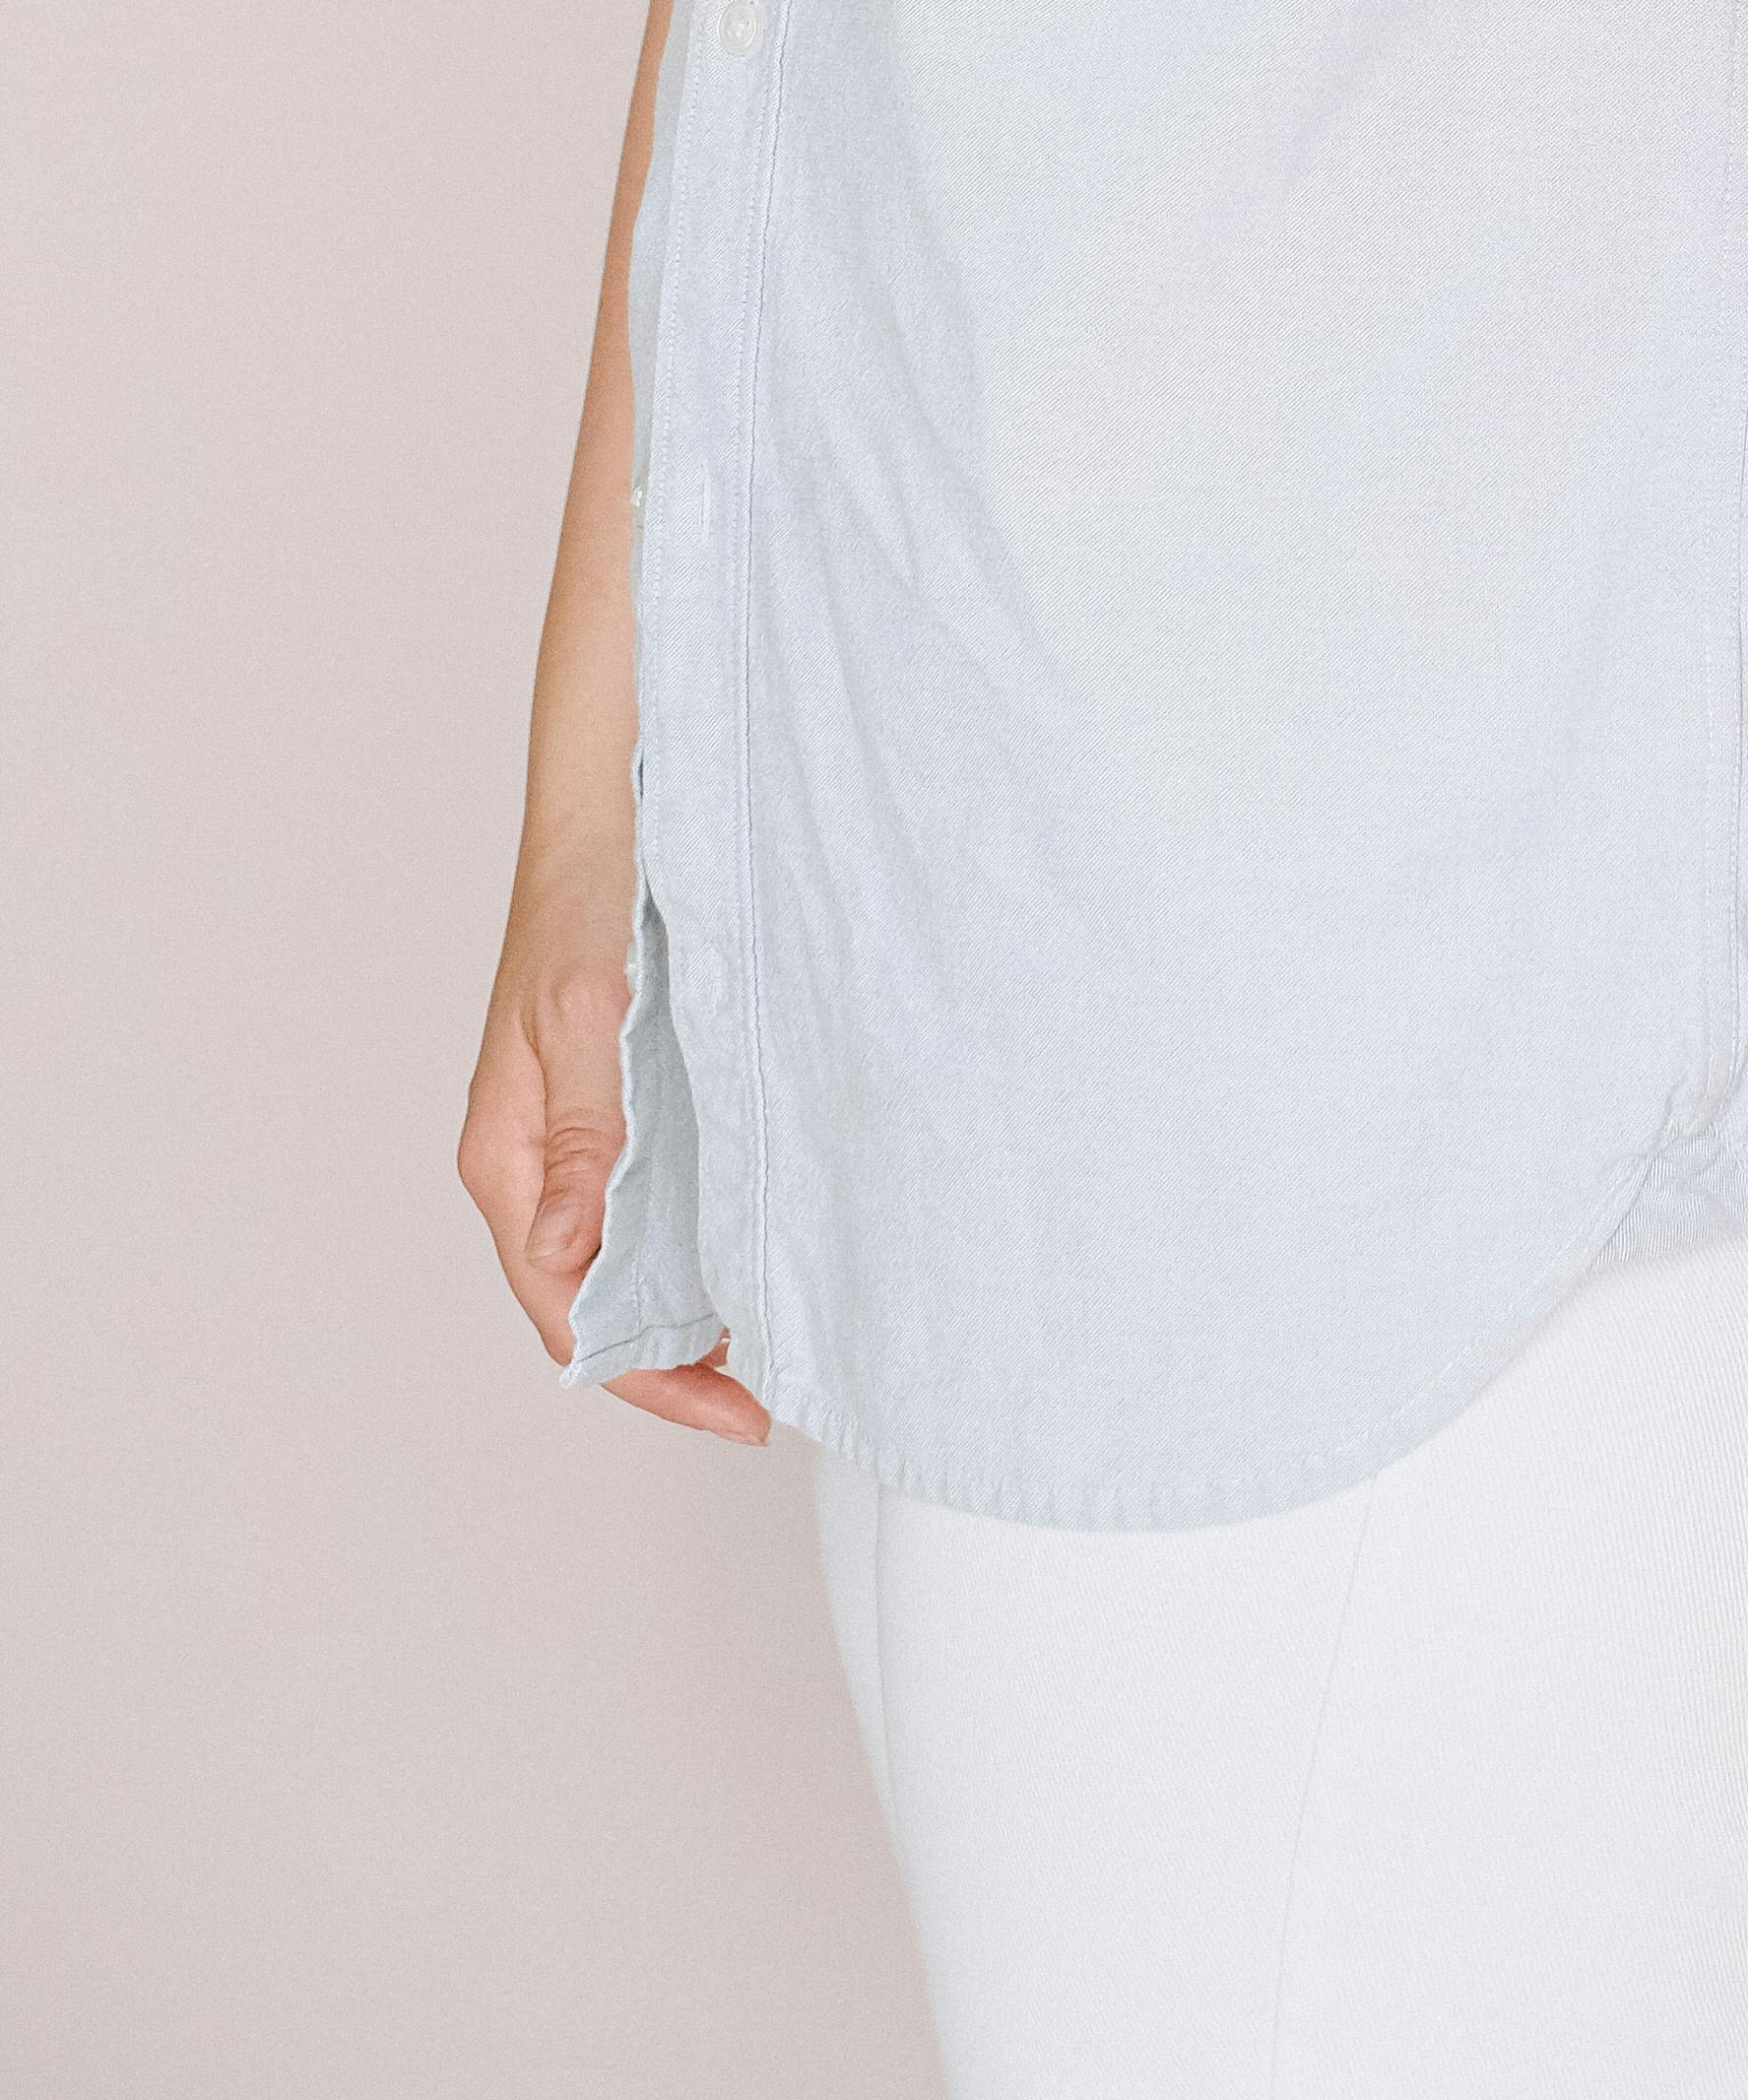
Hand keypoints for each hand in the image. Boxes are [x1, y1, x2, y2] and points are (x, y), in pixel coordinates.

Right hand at [458, 855, 768, 1443]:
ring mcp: (586, 1134)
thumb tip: (568, 1259)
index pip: (570, 1310)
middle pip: (601, 1301)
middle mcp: (542, 1163)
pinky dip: (709, 1236)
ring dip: (698, 1302)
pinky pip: (661, 1197)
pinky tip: (763, 1242)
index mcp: (508, 1159)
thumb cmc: (592, 891)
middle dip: (681, 1358)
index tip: (740, 1409)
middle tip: (780, 1390)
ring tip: (783, 1335)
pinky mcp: (631, 1100)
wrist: (620, 794)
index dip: (652, 1372)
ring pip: (636, 1255)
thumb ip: (586, 1135)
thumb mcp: (587, 1012)